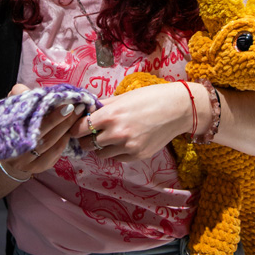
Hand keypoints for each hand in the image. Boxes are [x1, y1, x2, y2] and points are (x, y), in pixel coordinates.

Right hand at [0, 84, 86, 179]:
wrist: (6, 154)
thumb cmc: (13, 125)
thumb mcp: (11, 109)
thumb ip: (18, 97)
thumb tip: (25, 89)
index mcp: (10, 132)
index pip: (33, 123)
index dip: (52, 115)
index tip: (67, 104)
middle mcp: (17, 150)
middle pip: (46, 136)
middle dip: (64, 121)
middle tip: (78, 108)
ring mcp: (27, 162)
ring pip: (52, 146)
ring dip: (66, 131)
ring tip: (78, 116)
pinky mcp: (36, 168)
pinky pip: (54, 156)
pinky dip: (63, 143)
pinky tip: (70, 132)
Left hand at [72, 82, 191, 162]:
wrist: (177, 109)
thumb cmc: (150, 98)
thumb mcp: (123, 97)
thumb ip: (103, 106)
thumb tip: (85, 110)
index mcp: (110, 115)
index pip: (79, 129)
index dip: (76, 128)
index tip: (78, 127)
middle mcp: (116, 133)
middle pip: (87, 144)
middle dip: (86, 139)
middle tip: (92, 133)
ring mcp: (127, 147)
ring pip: (100, 154)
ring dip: (101, 147)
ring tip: (111, 136)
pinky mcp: (137, 156)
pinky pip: (116, 158)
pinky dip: (116, 152)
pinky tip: (124, 141)